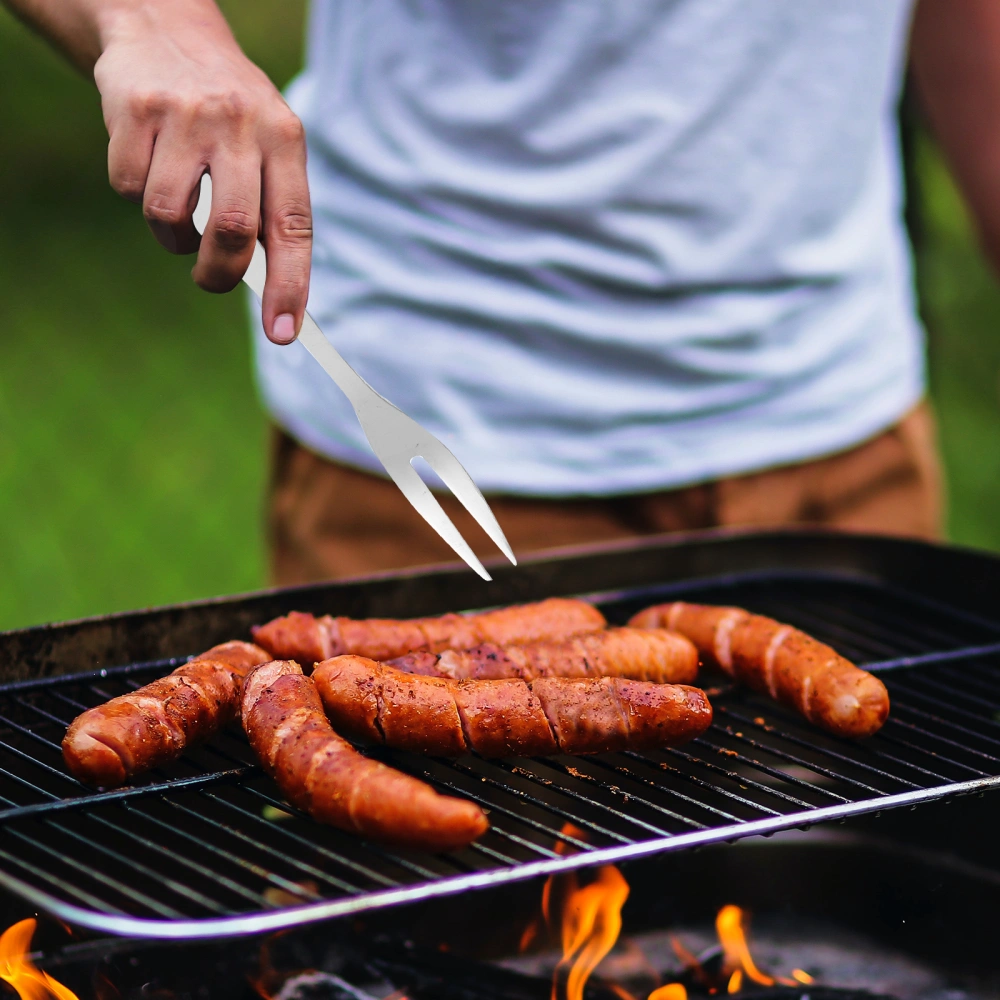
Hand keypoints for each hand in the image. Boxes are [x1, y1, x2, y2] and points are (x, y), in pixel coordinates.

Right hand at [93, 0, 309, 343]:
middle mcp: (240, 124)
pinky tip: (148, 164)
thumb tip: (270, 291)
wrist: (165, 29)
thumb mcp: (267, 145)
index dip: (290, 286)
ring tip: (179, 211)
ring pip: (171, 216)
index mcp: (284, 140)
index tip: (282, 334)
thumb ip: (272, 208)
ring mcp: (186, 114)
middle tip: (211, 280)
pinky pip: (128, 188)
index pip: (294, 227)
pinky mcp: (135, 109)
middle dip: (220, 274)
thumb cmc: (228, 114)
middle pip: (233, 231)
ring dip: (171, 235)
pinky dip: (135, 194)